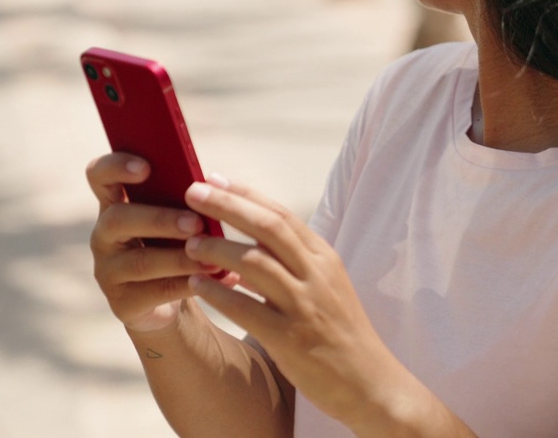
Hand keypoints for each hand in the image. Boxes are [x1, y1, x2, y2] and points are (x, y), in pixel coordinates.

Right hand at [86, 153, 239, 332]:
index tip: (146, 168)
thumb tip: (213, 185)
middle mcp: (104, 235)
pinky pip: (154, 292)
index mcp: (116, 203)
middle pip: (118, 219)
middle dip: (160, 219)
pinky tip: (216, 279)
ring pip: (139, 261)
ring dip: (180, 258)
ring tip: (213, 259)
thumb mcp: (178, 217)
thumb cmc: (176, 244)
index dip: (116, 167)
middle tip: (196, 223)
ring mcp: (108, 270)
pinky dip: (188, 284)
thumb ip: (185, 199)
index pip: (99, 175)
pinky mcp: (122, 302)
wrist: (168, 302)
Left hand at [181, 175, 414, 432]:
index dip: (245, 193)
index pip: (282, 214)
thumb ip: (293, 263)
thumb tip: (248, 243)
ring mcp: (304, 305)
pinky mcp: (290, 338)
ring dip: (217, 249)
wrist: (368, 380)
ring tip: (188, 243)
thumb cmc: (340, 331)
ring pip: (255, 262)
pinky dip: (218, 293)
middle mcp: (316, 274)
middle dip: (228, 205)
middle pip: (268, 227)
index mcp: (324, 257)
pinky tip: (196, 286)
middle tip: (193, 191)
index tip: (213, 178)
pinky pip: (246, 309)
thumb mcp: (325, 286)